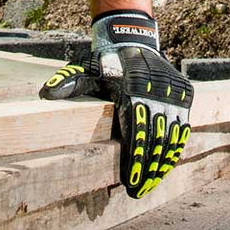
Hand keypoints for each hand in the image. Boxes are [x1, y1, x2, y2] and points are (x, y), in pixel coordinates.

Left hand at [39, 11, 193, 197]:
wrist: (132, 38)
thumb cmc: (105, 60)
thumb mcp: (85, 67)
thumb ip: (68, 81)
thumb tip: (45, 93)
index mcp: (132, 89)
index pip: (135, 132)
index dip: (133, 159)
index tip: (129, 180)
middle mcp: (156, 92)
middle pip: (154, 140)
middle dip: (147, 169)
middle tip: (137, 190)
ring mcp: (172, 94)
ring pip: (170, 137)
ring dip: (161, 163)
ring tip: (150, 184)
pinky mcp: (183, 95)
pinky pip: (181, 128)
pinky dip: (174, 148)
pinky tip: (165, 165)